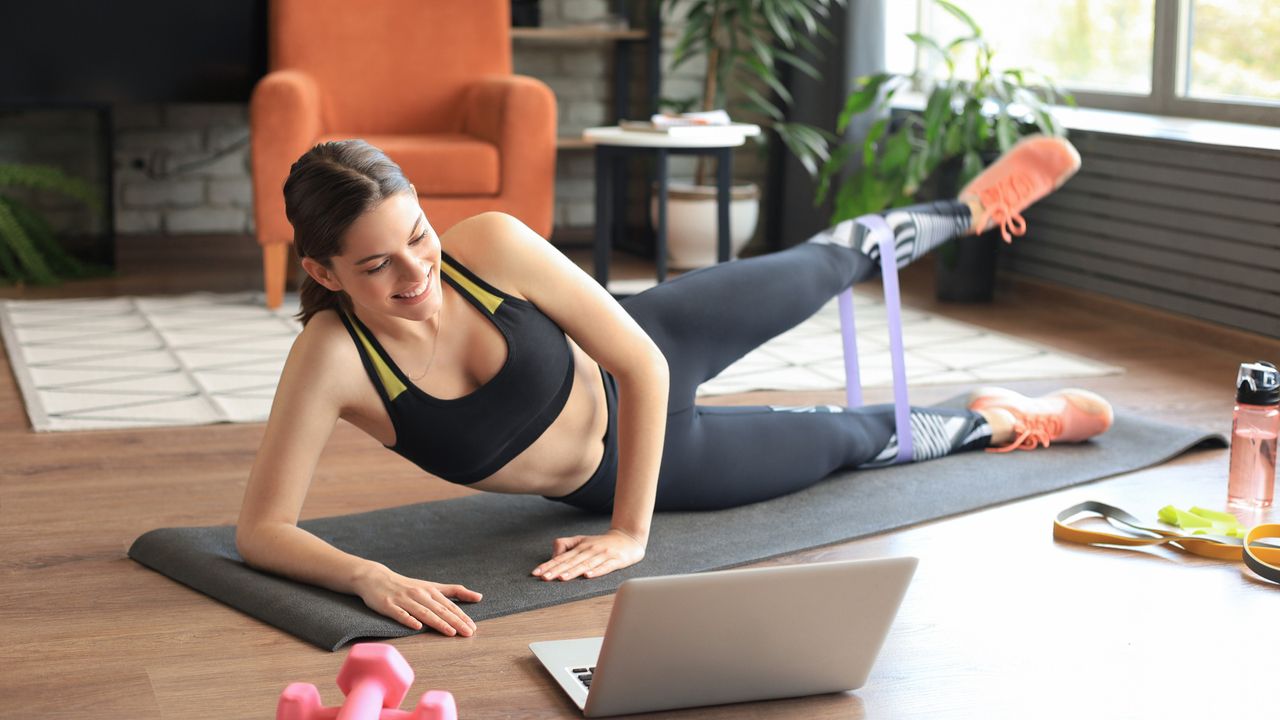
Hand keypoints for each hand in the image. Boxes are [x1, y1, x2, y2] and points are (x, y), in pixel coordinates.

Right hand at [353, 563, 481, 636]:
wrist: (376, 578)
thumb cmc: (407, 585)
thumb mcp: (432, 586)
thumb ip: (454, 592)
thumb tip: (479, 596)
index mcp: (431, 591)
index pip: (449, 606)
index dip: (462, 617)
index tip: (473, 628)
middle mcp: (419, 595)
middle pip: (440, 610)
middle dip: (455, 622)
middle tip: (468, 633)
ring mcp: (404, 600)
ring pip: (423, 612)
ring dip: (437, 622)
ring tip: (450, 632)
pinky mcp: (389, 606)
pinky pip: (400, 614)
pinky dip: (409, 619)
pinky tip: (417, 627)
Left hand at [532, 528, 645, 580]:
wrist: (628, 538)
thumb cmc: (602, 543)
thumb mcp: (582, 540)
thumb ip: (566, 545)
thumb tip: (553, 557)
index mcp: (580, 547)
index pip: (561, 558)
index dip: (549, 565)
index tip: (537, 573)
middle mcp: (590, 550)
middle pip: (571, 562)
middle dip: (557, 570)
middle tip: (545, 578)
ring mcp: (603, 555)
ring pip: (585, 565)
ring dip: (573, 571)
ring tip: (562, 578)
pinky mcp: (615, 560)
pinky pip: (605, 567)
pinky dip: (596, 571)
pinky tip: (588, 576)